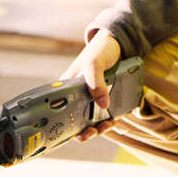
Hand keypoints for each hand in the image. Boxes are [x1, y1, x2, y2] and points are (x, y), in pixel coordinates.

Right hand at [61, 28, 122, 142]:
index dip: (63, 124)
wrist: (118, 43)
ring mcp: (91, 98)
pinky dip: (107, 121)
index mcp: (67, 86)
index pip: (59, 109)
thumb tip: (103, 105)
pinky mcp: (104, 99)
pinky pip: (104, 115)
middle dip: (82, 131)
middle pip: (75, 119)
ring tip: (105, 126)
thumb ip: (95, 81)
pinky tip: (113, 121)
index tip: (71, 132)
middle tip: (90, 133)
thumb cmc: (100, 49)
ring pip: (90, 120)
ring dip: (97, 128)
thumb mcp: (94, 62)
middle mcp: (77, 95)